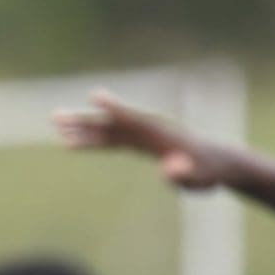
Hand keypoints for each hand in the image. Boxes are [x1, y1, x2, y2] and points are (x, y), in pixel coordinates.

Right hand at [52, 90, 227, 190]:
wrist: (218, 162)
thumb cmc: (210, 171)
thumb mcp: (200, 178)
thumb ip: (183, 175)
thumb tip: (168, 171)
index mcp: (162, 132)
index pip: (134, 118)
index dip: (115, 108)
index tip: (95, 96)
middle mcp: (148, 128)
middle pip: (112, 122)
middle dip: (84, 119)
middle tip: (56, 116)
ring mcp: (142, 134)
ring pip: (106, 129)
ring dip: (82, 128)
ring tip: (56, 126)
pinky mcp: (138, 142)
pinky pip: (110, 140)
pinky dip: (91, 141)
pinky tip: (70, 143)